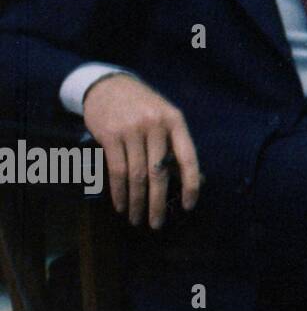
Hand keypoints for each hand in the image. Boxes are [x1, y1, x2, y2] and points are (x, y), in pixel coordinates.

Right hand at [82, 74, 201, 229]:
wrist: (109, 85)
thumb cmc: (143, 106)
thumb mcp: (165, 117)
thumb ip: (175, 145)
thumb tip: (194, 180)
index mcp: (176, 121)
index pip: (188, 157)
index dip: (191, 184)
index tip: (190, 206)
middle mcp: (156, 125)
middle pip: (159, 172)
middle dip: (159, 202)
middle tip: (156, 224)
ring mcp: (132, 130)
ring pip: (136, 175)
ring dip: (136, 202)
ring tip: (137, 219)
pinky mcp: (110, 135)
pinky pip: (117, 171)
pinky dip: (119, 192)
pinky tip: (121, 205)